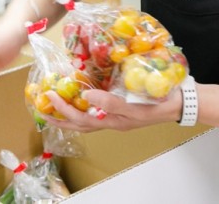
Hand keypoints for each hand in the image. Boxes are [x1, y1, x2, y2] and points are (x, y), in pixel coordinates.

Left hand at [42, 88, 182, 132]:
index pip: (80, 118)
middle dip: (59, 118)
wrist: (177, 104)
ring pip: (86, 118)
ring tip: (55, 105)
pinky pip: (96, 109)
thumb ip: (110, 102)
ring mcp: (115, 115)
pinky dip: (84, 105)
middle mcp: (110, 120)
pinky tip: (81, 96)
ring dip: (69, 113)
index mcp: (111, 122)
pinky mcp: (120, 106)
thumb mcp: (134, 107)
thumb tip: (85, 95)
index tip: (49, 95)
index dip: (63, 109)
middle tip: (42, 109)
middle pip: (78, 124)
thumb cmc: (157, 105)